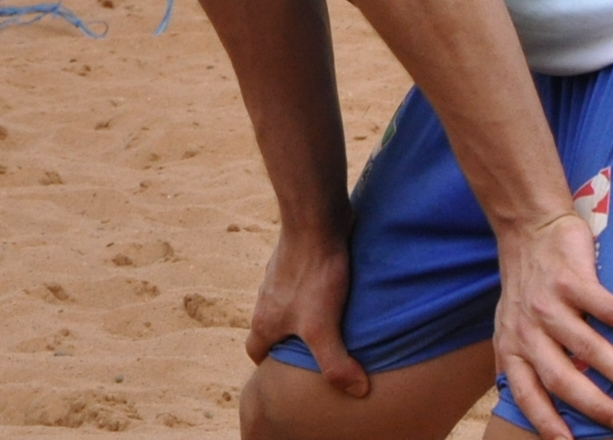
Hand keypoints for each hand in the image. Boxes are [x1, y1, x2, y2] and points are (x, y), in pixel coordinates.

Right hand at [246, 216, 367, 398]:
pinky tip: (340, 294)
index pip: (255, 352)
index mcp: (265, 320)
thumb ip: (336, 365)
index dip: (269, 366)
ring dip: (305, 316)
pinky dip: (316, 292)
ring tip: (334, 325)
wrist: (315, 220)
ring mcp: (282, 276)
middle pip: (272, 328)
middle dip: (289, 343)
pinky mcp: (300, 259)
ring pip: (288, 305)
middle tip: (316, 353)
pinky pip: (303, 283)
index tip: (288, 374)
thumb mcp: (322, 328)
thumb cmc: (313, 274)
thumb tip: (357, 391)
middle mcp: (267, 298)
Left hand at [490, 210, 612, 439]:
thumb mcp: (509, 324)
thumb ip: (518, 358)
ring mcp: (549, 303)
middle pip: (562, 378)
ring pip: (588, 348)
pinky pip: (609, 309)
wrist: (527, 227)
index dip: (546, 421)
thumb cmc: (524, 283)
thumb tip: (523, 399)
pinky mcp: (571, 279)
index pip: (527, 392)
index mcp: (512, 344)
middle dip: (595, 405)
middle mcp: (528, 327)